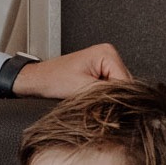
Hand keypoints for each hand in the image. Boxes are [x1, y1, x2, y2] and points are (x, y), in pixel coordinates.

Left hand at [10, 43, 129, 97]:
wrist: (39, 79)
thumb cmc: (53, 79)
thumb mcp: (83, 89)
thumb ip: (106, 95)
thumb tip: (123, 105)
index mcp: (107, 53)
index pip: (126, 81)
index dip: (120, 99)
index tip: (113, 110)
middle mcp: (109, 55)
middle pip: (125, 85)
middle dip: (114, 98)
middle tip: (100, 107)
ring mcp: (105, 63)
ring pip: (118, 89)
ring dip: (109, 99)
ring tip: (93, 102)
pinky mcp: (100, 72)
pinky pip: (110, 89)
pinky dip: (104, 97)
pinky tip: (93, 100)